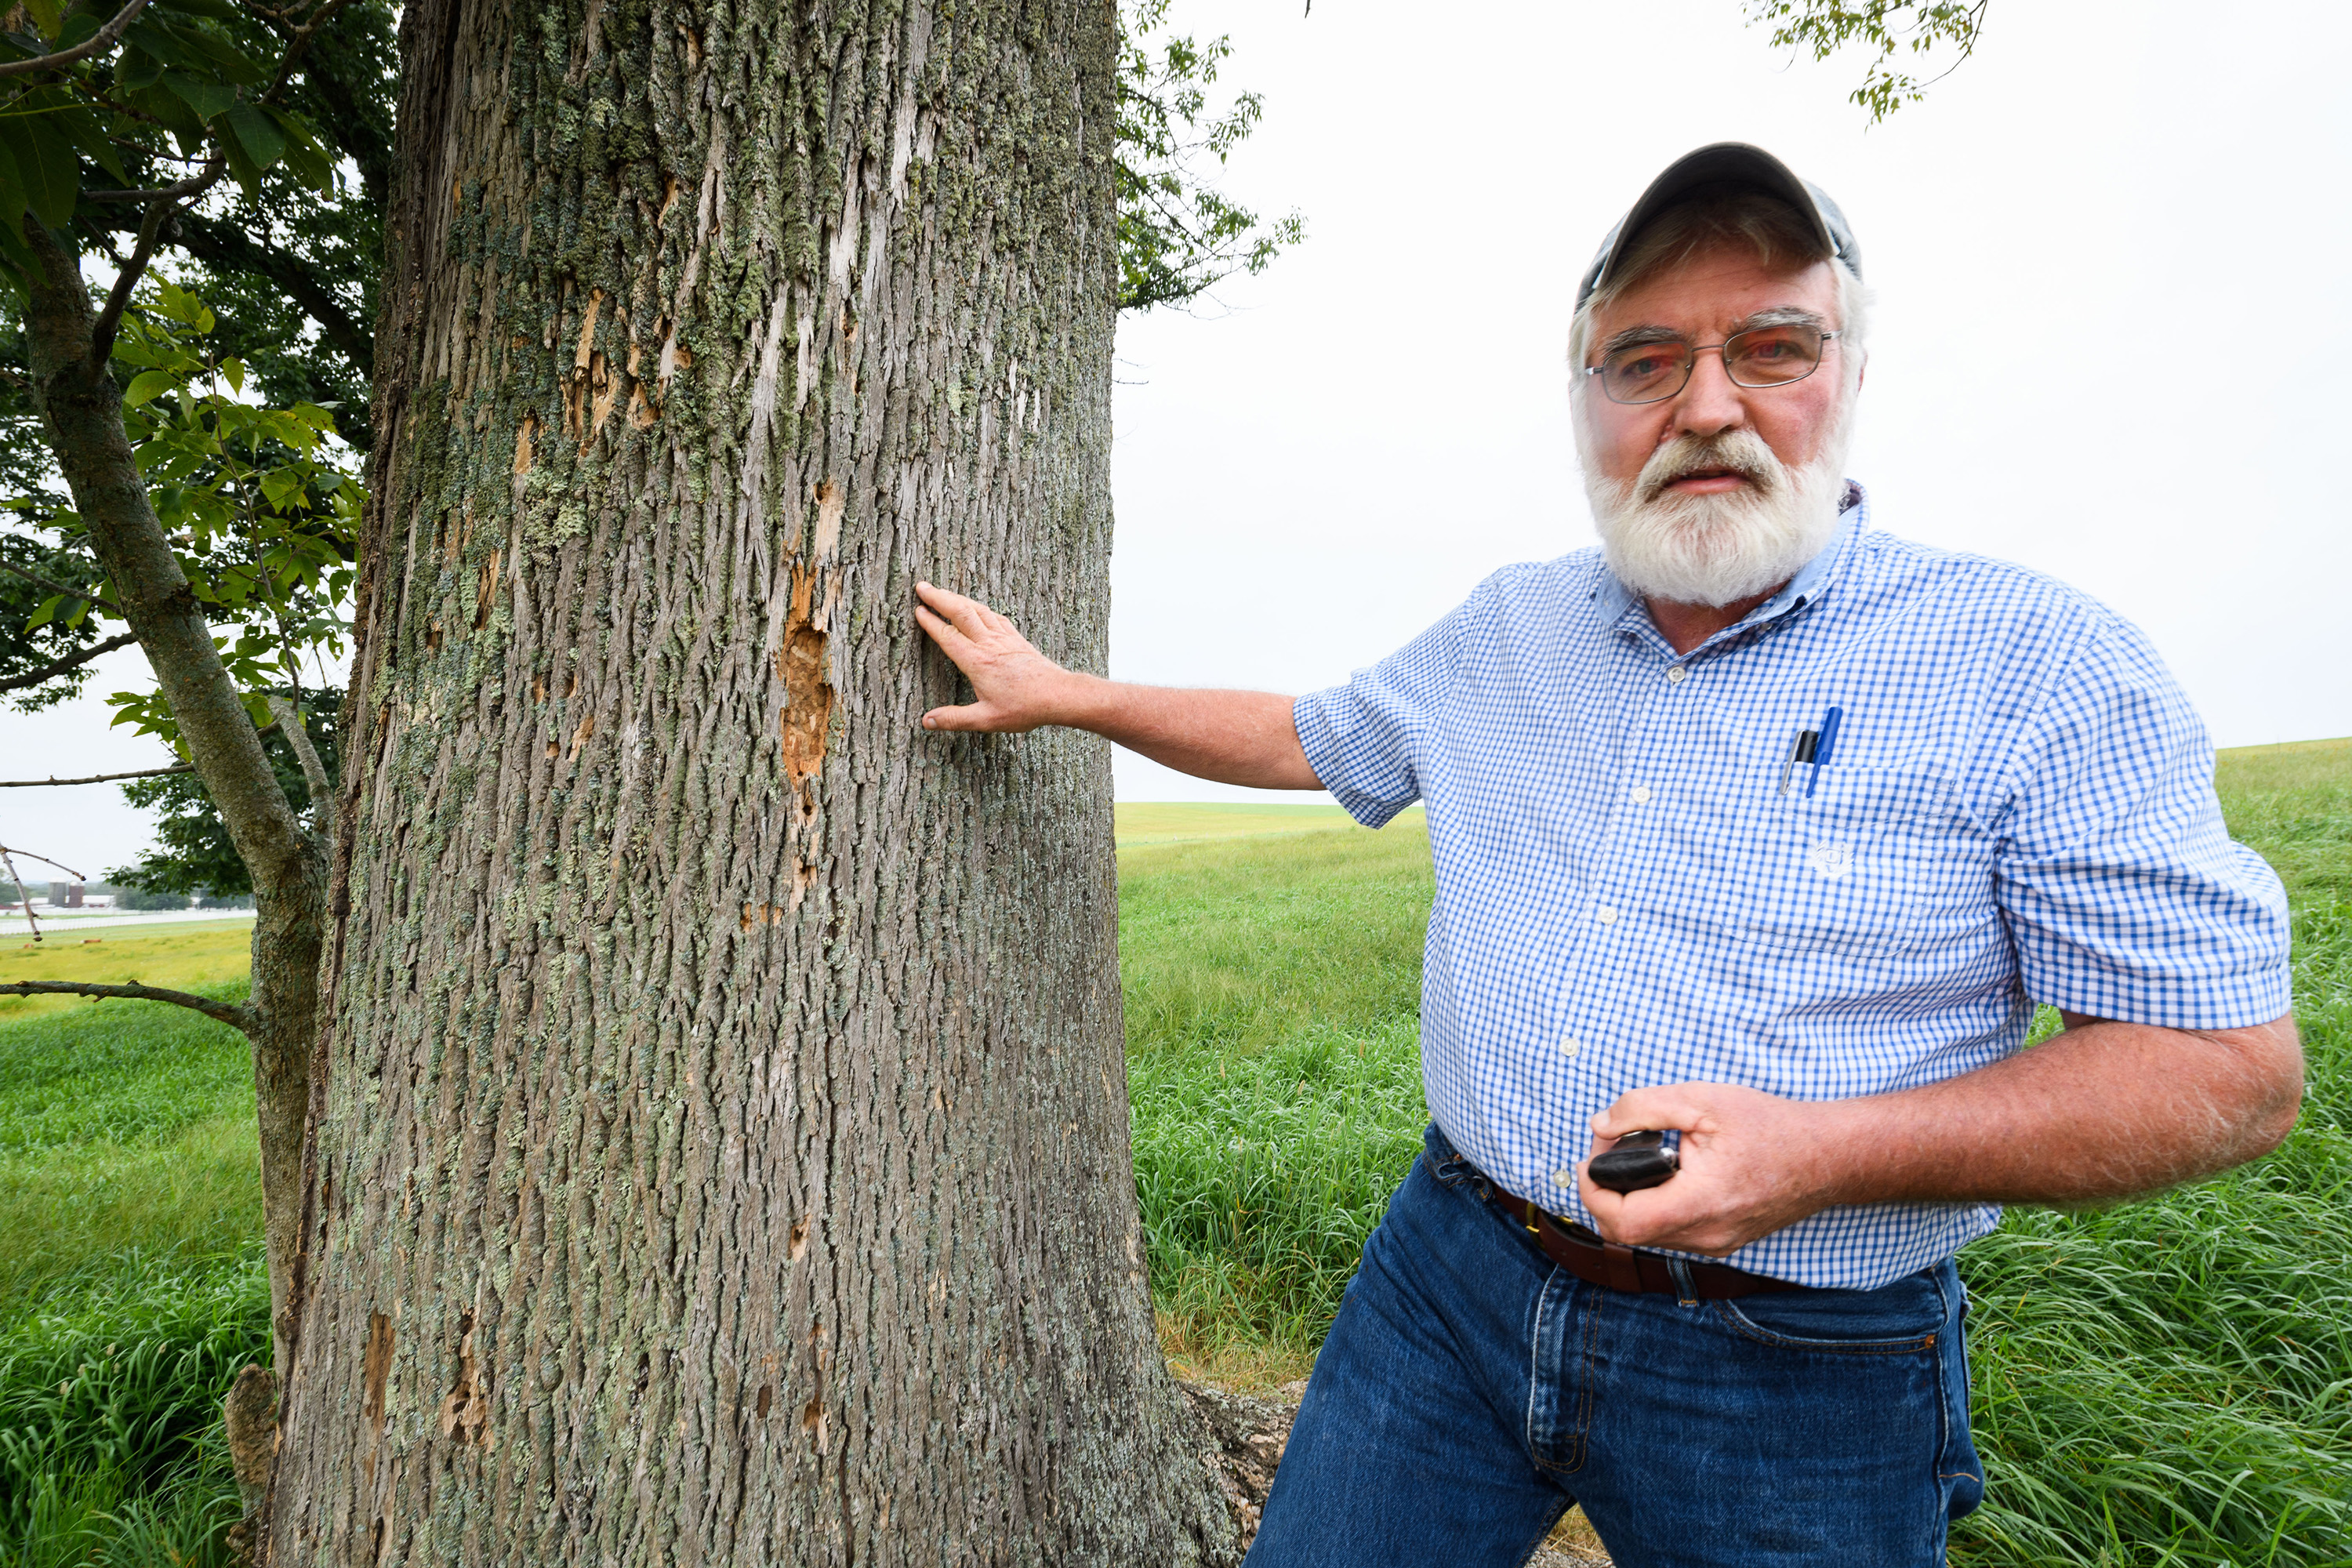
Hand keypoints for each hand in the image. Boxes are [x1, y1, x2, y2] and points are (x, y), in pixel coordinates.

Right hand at [913, 581, 1075, 732]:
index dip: (930, 622)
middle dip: (939, 597)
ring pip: (978, 610)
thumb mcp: (986, 719)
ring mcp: (1005, 638)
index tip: (917, 609)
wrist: (1058, 695)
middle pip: (960, 612)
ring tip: (943, 592)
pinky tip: (979, 608)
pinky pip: (996, 616)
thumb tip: (927, 722)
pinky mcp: (1017, 639)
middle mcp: (989, 644)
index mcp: (977, 661)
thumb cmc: (1025, 708)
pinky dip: (981, 608)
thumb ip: (955, 719)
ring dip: (958, 598)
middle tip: (922, 586)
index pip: (947, 636)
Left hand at [1577, 1082, 1855, 1257]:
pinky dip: (1653, 1209)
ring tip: (1630, 1160)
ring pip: (1648, 1237)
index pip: (1623, 1221)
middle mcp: (1707, 1235)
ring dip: (1627, 1203)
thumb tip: (1598, 1126)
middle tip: (1606, 1152)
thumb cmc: (1768, 1125)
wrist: (1825, 1156)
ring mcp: (1717, 1244)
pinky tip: (1658, 1177)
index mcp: (1700, 1203)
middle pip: (1628, 1233)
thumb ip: (1641, 1108)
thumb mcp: (1700, 1100)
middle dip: (1604, 1194)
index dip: (1592, 1191)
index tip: (1589, 1160)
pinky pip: (1671, 1235)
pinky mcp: (1723, 1243)